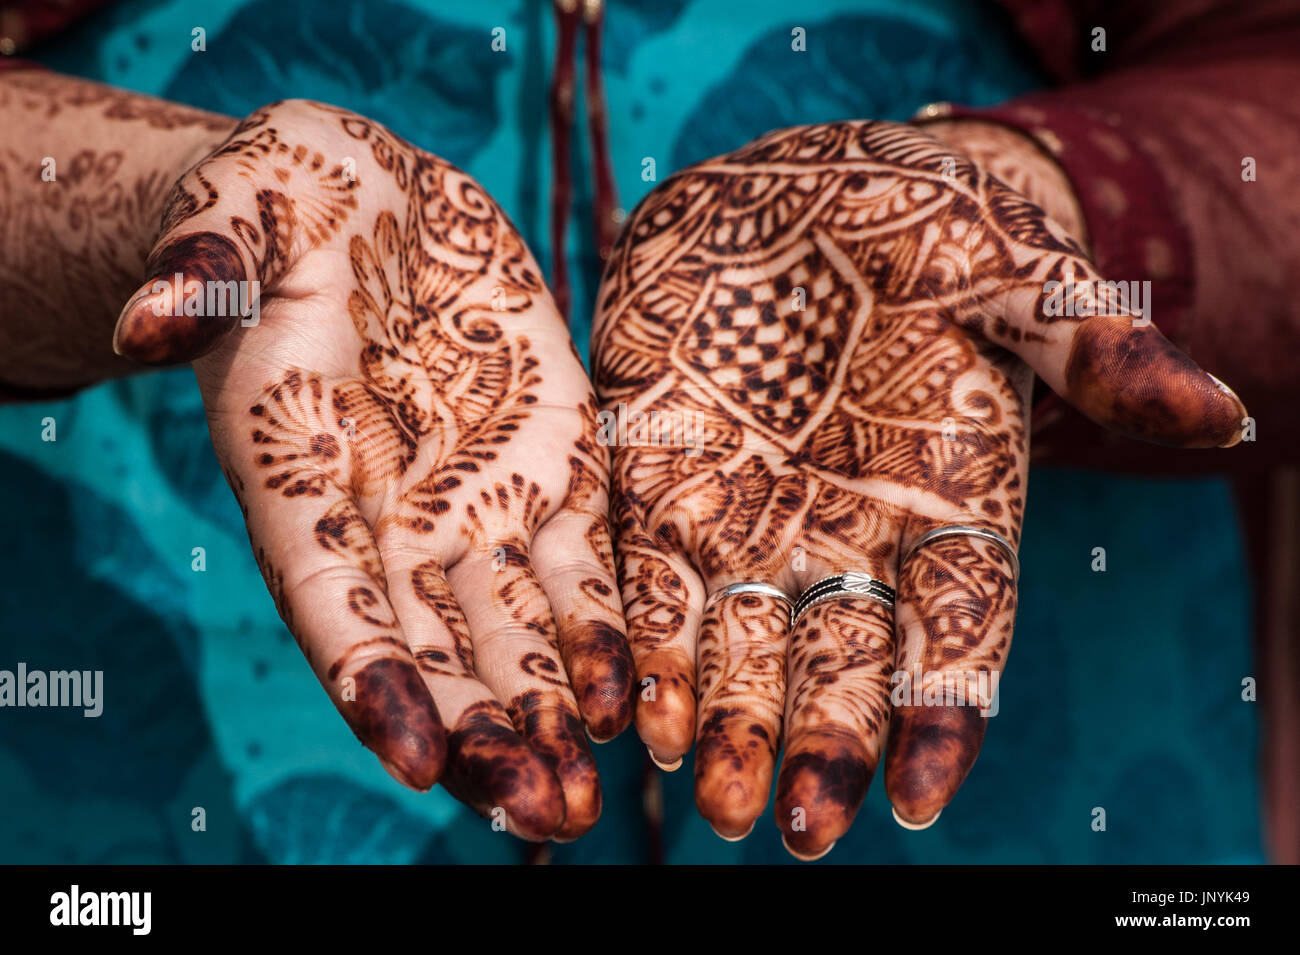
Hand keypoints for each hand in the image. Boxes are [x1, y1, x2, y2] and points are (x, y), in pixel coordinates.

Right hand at [114, 100, 634, 839]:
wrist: (376, 204)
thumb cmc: (288, 203)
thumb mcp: (240, 206)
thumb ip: (204, 265)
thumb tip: (147, 317)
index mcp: (302, 472)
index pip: (330, 595)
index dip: (368, 677)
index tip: (416, 757)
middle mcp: (389, 515)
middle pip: (432, 647)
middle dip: (483, 731)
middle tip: (538, 812)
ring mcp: (473, 501)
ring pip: (512, 630)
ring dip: (549, 712)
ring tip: (585, 795)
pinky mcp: (550, 467)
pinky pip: (582, 564)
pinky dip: (605, 631)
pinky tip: (635, 696)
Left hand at [592, 120, 1244, 857]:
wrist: (794, 187)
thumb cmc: (921, 229)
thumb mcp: (1013, 272)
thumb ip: (1096, 348)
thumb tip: (1227, 416)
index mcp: (946, 509)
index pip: (957, 635)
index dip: (941, 715)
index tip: (918, 798)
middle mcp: (847, 537)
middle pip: (839, 669)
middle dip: (819, 749)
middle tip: (798, 827)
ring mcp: (748, 518)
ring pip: (738, 648)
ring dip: (722, 725)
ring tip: (706, 797)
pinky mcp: (659, 483)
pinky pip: (646, 582)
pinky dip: (643, 648)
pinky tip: (634, 715)